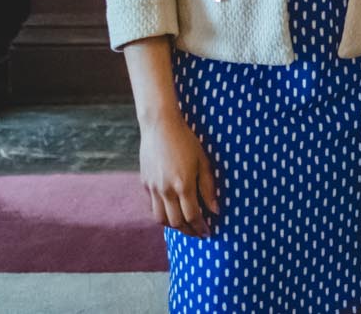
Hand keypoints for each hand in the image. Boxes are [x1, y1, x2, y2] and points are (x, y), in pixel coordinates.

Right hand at [139, 108, 218, 237]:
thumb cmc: (187, 141)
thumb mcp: (203, 162)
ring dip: (173, 226)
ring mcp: (153, 188)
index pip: (193, 216)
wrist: (160, 127)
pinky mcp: (145, 184)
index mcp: (183, 185)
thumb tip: (215, 210)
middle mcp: (166, 190)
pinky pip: (152, 206)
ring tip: (184, 226)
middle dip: (188, 231)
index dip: (201, 227)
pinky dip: (162, 213)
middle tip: (198, 233)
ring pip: (160, 219)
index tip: (208, 232)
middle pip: (176, 222)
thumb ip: (208, 187)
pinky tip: (172, 211)